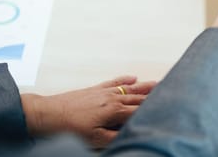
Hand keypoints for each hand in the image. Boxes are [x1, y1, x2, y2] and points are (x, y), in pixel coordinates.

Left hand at [21, 75, 155, 147]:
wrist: (47, 114)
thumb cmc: (69, 128)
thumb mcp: (94, 139)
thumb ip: (115, 136)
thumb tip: (131, 133)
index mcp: (114, 111)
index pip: (140, 110)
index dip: (154, 109)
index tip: (167, 108)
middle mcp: (113, 98)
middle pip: (139, 97)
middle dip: (155, 95)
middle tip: (170, 92)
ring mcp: (105, 92)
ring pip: (131, 88)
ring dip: (145, 86)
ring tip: (159, 83)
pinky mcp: (96, 89)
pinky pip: (115, 81)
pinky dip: (126, 79)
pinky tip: (133, 77)